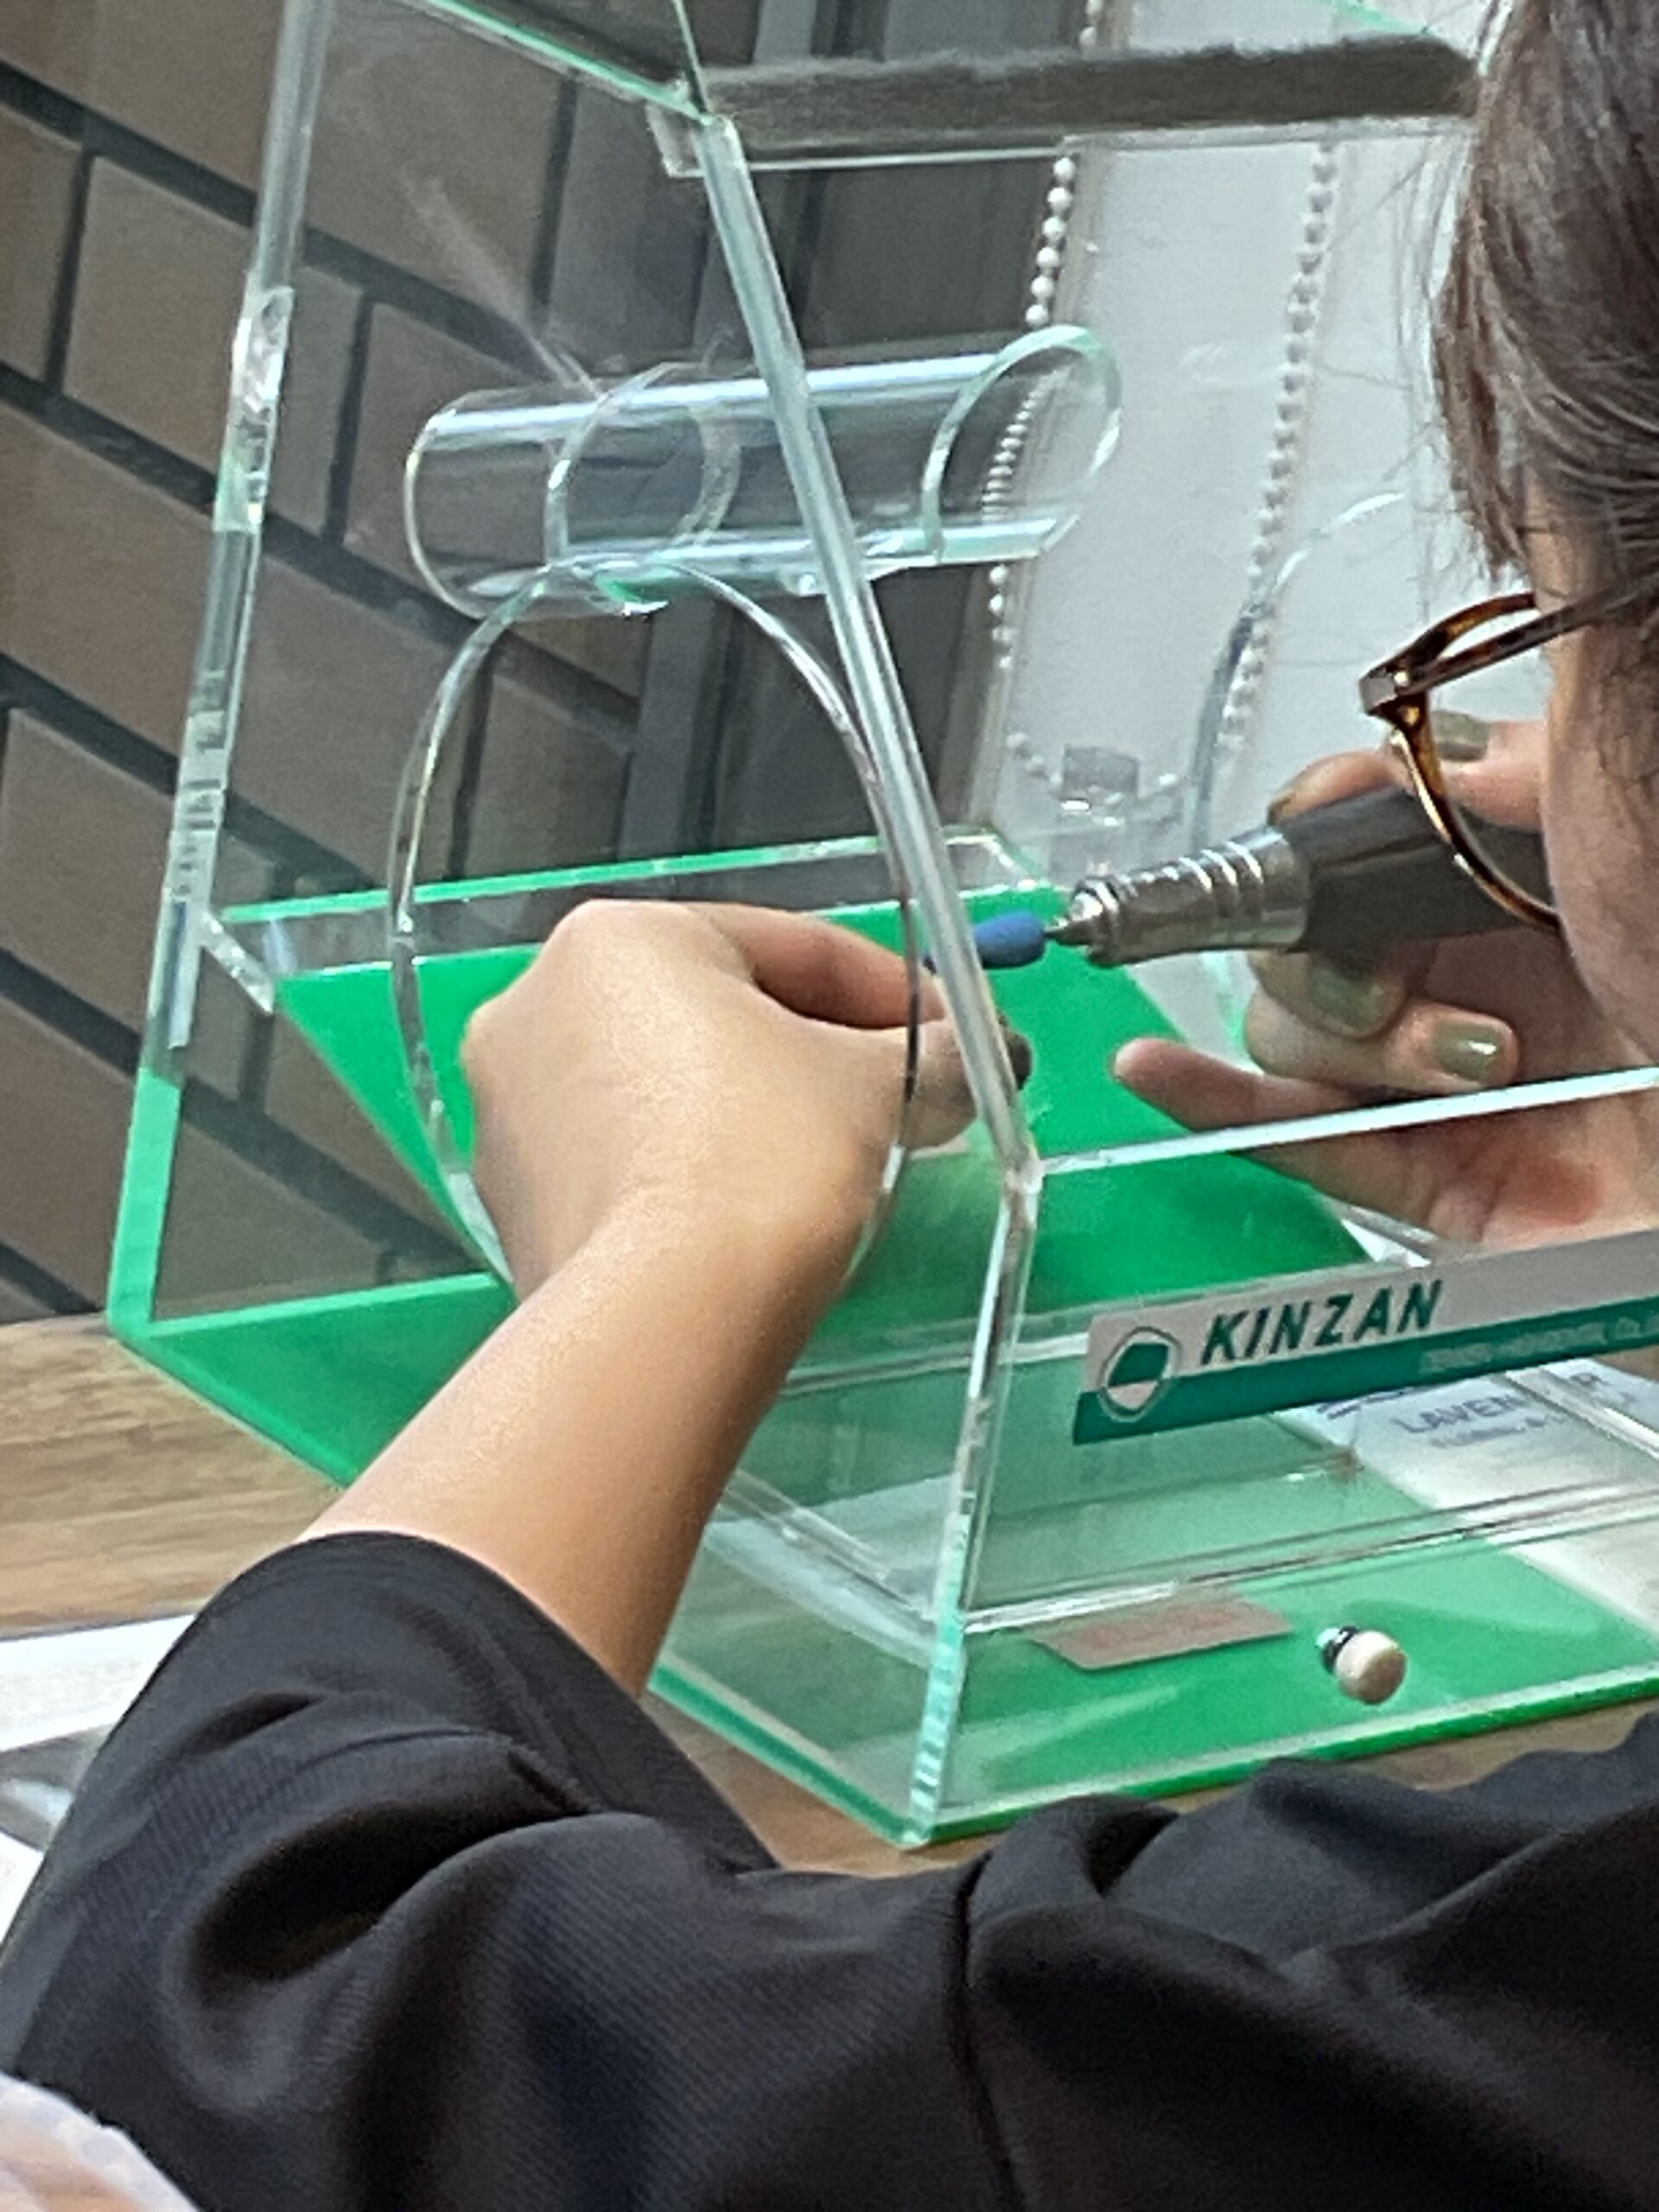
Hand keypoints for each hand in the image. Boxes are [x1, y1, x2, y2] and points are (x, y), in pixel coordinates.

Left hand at [462, 901, 971, 1297]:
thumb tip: (967, 1059)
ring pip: (670, 1086)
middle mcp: (541, 999)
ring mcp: (511, 1104)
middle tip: (907, 1100)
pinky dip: (696, 1168)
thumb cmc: (762, 1163)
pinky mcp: (512, 1196)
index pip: (795, 947)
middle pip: (723, 1009)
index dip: (898, 994)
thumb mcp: (877, 1086)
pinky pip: (632, 1155)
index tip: (960, 1039)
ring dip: (758, 1111)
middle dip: (823, 1052)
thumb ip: (934, 1056)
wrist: (666, 1316)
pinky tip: (760, 1212)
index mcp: (622, 936)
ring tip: (841, 1164)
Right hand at [1115, 751, 1658, 1245]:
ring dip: (1350, 1040)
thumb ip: (1522, 771)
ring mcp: (1459, 1079)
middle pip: (1313, 936)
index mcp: (1531, 882)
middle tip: (1402, 970)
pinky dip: (1219, 1103)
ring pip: (1303, 1034)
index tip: (1310, 835)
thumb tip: (1433, 725)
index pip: (1368, 837)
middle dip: (1331, 948)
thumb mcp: (1622, 826)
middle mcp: (1488, 973)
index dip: (1323, 834)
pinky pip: (1305, 1139)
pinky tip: (1159, 1072)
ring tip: (1469, 1068)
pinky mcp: (1443, 1182)